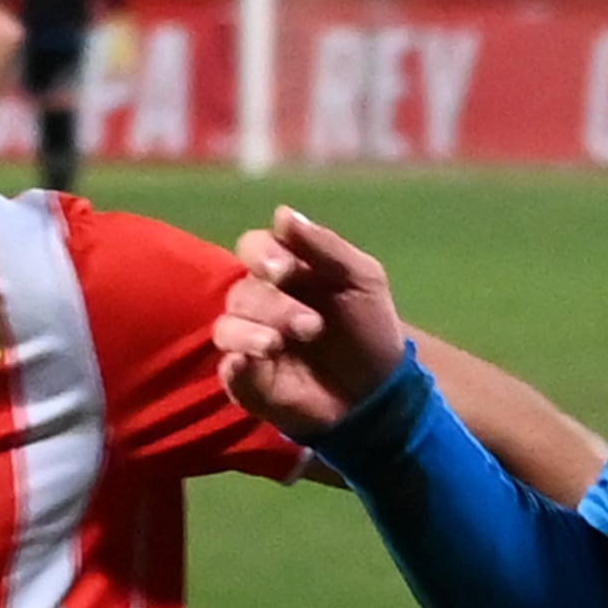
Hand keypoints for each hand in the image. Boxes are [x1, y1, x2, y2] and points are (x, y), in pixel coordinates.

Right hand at [211, 206, 410, 440]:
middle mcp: (261, 303)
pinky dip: (235, 363)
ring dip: (251, 332)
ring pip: (227, 327)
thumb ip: (324, 246)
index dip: (262, 254)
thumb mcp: (362, 279)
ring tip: (279, 344)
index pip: (254, 248)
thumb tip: (282, 214)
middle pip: (242, 291)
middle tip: (312, 326)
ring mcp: (251, 343)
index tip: (285, 271)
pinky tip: (250, 363)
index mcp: (286, 272)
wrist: (381, 393)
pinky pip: (227, 369)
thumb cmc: (369, 329)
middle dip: (274, 305)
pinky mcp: (248, 383)